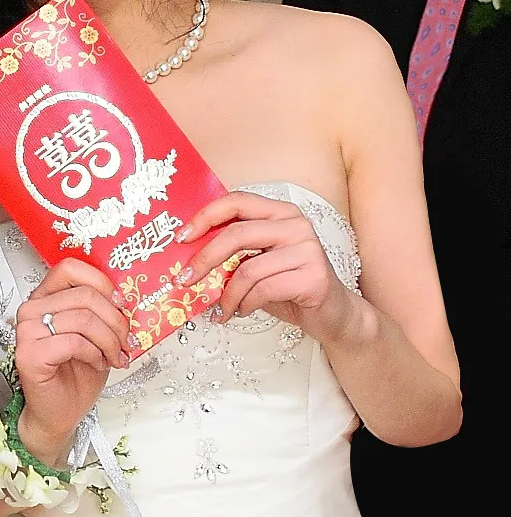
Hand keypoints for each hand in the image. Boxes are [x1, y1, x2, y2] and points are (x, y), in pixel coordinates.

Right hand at [14, 259, 130, 463]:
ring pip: (83, 318)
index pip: (70, 267)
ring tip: (111, 355)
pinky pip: (74, 341)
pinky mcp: (29, 354)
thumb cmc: (77, 374)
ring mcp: (26, 332)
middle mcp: (32, 310)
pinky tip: (95, 362)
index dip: (101, 282)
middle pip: (84, 295)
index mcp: (46, 298)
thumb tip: (127, 295)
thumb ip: (102, 309)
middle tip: (124, 341)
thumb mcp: (97, 333)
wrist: (61, 412)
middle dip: (115, 320)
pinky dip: (94, 353)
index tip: (120, 304)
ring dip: (109, 341)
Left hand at [177, 191, 363, 341]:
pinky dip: (244, 305)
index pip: (237, 201)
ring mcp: (308, 249)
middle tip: (185, 280)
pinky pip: (263, 290)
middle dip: (204, 259)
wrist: (334, 314)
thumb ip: (234, 254)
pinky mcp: (313, 277)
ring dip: (226, 295)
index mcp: (280, 212)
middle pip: (236, 234)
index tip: (182, 238)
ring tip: (221, 309)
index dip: (205, 217)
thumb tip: (189, 259)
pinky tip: (241, 312)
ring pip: (247, 270)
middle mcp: (296, 224)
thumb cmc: (290, 287)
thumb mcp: (259, 264)